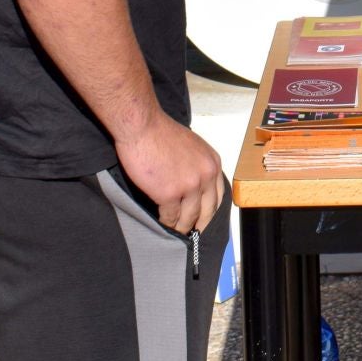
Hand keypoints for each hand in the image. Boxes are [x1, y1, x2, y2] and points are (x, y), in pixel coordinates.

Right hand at [116, 113, 223, 234]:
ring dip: (182, 228)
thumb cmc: (161, 132)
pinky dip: (166, 224)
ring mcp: (189, 186)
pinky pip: (170, 217)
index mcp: (213, 163)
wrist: (143, 126)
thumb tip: (195, 184)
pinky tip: (162, 226)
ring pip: (189, 217)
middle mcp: (206, 175)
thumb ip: (198, 165)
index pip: (218, 195)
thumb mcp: (193, 146)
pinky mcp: (169, 194)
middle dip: (200, 224)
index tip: (204, 219)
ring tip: (175, 234)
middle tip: (192, 234)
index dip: (210, 210)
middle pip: (207, 210)